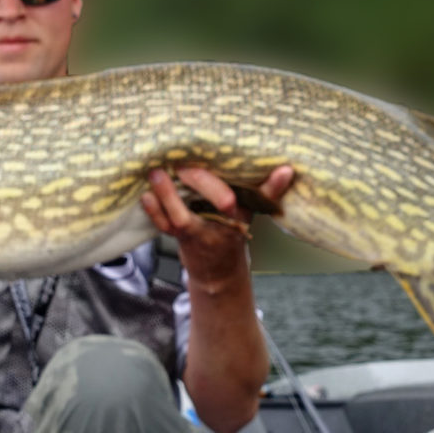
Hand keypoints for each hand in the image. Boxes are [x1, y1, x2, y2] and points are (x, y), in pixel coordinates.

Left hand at [140, 165, 293, 286]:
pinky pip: (165, 225)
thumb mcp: (251, 213)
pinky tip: (145, 195)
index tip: (243, 168)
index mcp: (241, 215)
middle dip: (201, 181)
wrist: (217, 271)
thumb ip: (266, 191)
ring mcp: (199, 233)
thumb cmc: (232, 231)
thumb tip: (288, 169)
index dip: (251, 185)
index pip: (251, 196)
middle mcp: (222, 224)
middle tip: (185, 161)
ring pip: (183, 216)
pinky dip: (153, 211)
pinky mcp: (180, 238)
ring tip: (156, 173)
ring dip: (168, 195)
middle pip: (216, 203)